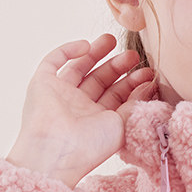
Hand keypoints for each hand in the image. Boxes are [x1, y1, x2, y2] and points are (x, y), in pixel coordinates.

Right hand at [5, 34, 156, 186]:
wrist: (58, 152)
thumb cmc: (91, 146)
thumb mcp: (122, 124)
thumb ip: (135, 104)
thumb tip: (148, 86)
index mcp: (96, 121)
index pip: (116, 95)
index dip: (132, 83)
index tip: (147, 72)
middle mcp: (78, 108)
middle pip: (99, 80)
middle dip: (116, 65)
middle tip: (133, 54)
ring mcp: (60, 95)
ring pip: (79, 67)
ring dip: (95, 53)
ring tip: (112, 40)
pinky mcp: (42, 83)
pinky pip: (54, 61)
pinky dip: (68, 51)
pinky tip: (86, 45)